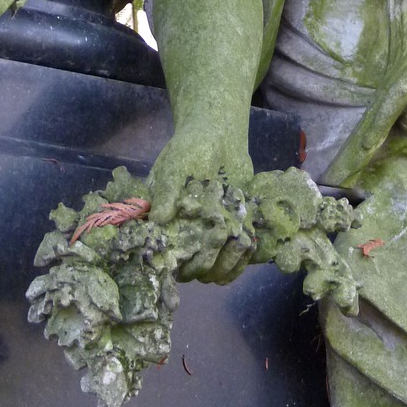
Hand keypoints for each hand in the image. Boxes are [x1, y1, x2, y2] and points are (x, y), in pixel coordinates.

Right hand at [148, 128, 254, 282]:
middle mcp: (188, 238)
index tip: (191, 249)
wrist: (218, 136)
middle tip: (218, 235)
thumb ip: (167, 193)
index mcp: (167, 226)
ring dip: (228, 261)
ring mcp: (211, 237)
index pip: (170, 260)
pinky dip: (244, 256)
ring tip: (236, 240)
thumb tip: (158, 220)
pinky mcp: (233, 231)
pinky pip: (238, 257)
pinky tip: (248, 241)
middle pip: (196, 271)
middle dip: (208, 260)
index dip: (179, 263)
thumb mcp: (174, 168)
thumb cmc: (189, 151)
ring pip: (218, 270)